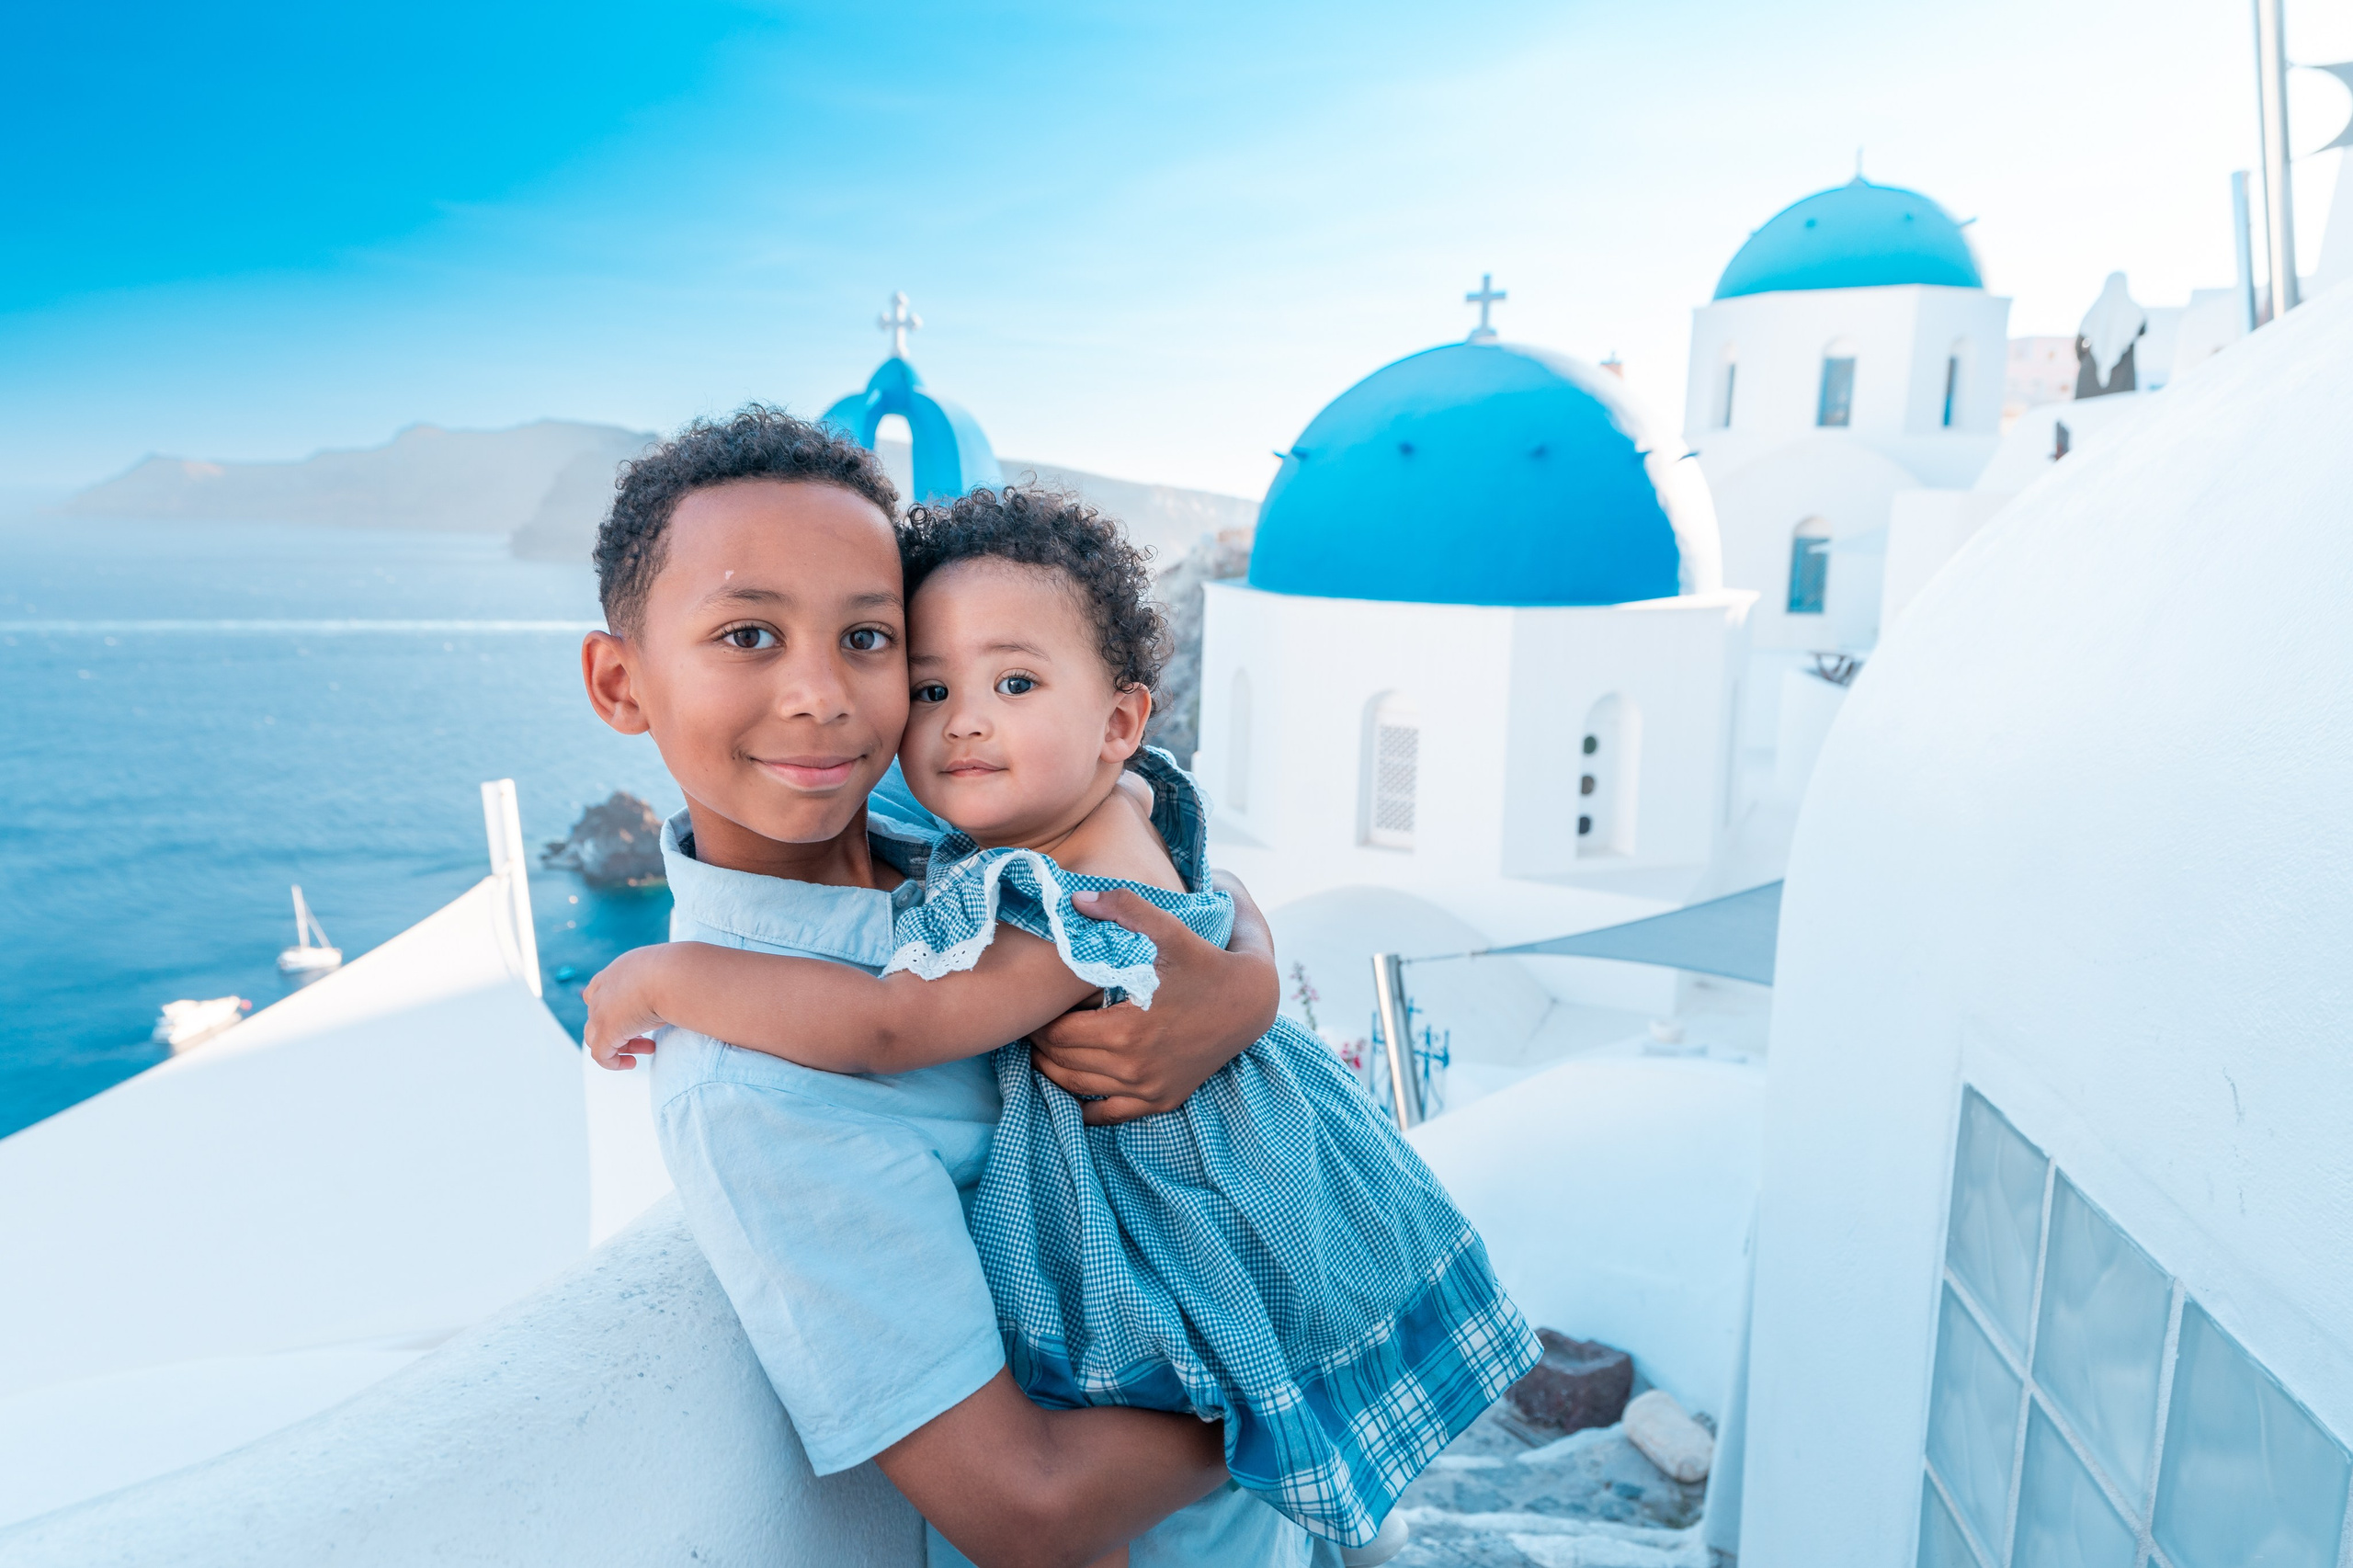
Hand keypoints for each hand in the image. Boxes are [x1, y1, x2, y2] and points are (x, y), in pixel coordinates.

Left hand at [582, 944, 670, 1070]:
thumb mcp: (664, 974)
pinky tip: (632, 1063)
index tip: (639, 1018)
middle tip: (648, 1037)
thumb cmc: (678, 972)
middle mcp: (603, 990)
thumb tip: (678, 993)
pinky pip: (601, 1054)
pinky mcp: (605, 1031)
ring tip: (647, 1049)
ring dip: (619, 1046)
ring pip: (596, 1036)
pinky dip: (613, 1062)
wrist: (672, 975)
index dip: (617, 1009)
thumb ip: (661, 984)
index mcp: (617, 973)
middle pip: (600, 1015)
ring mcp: (600, 1011)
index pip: (601, 992)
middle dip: (624, 1028)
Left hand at [1028, 871, 1278, 1124]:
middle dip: (1041, 1044)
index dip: (1038, 1021)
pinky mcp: (1162, 1100)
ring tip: (1045, 1049)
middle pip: (1062, 1063)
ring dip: (1054, 1071)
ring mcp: (1149, 1089)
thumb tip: (1076, 899)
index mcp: (1127, 1030)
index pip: (1057, 1035)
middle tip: (1035, 1024)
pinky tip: (1073, 1087)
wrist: (1253, 1002)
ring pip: (1078, 1089)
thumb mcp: (1170, 930)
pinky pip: (1109, 1116)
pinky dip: (1085, 1105)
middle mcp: (1134, 1068)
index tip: (1036, 1006)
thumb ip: (1124, 908)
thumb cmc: (1207, 962)